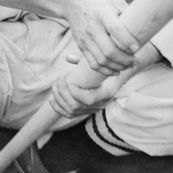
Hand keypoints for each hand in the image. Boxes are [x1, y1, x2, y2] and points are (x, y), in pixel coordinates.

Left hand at [48, 45, 162, 117]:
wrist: (120, 74)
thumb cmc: (109, 64)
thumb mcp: (101, 59)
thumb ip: (84, 60)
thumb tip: (68, 57)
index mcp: (107, 92)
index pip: (89, 100)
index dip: (76, 93)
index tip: (68, 81)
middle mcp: (101, 103)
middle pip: (76, 106)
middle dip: (63, 94)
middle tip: (58, 80)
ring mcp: (93, 108)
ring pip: (72, 111)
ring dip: (59, 100)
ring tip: (54, 86)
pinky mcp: (87, 110)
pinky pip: (70, 115)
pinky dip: (59, 109)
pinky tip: (52, 100)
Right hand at [61, 0, 140, 76]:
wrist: (71, 1)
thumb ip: (126, 12)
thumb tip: (142, 26)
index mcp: (103, 13)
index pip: (115, 30)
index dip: (127, 41)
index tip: (137, 48)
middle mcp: (93, 27)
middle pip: (109, 50)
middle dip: (125, 60)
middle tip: (135, 60)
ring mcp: (85, 38)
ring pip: (102, 60)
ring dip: (117, 67)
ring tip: (128, 66)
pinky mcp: (81, 45)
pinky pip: (93, 63)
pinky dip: (105, 71)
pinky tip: (116, 71)